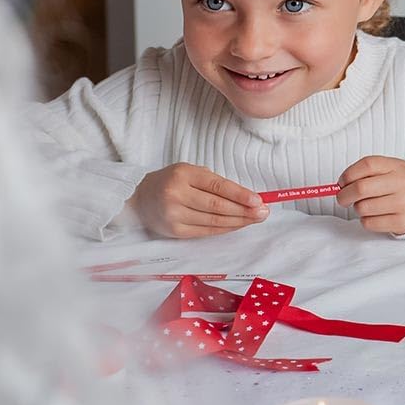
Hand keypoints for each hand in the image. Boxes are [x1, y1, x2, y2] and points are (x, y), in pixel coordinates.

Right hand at [129, 162, 267, 237]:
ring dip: (239, 221)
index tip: (259, 200)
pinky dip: (225, 229)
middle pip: (218, 206)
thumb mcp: (190, 172)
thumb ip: (214, 182)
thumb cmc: (171, 182)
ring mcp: (174, 214)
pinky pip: (206, 231)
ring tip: (255, 219)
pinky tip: (238, 225)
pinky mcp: (175, 231)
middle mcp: (177, 194)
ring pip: (214, 221)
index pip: (217, 186)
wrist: (140, 197)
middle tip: (263, 212)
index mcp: (184, 174)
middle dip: (244, 210)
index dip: (240, 194)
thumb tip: (248, 197)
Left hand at [337, 156, 404, 234]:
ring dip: (358, 208)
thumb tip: (340, 185)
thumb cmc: (400, 183)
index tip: (342, 182)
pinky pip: (369, 223)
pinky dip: (366, 220)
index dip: (348, 174)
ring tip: (367, 205)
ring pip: (362, 208)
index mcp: (396, 167)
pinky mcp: (402, 222)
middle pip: (361, 188)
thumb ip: (366, 172)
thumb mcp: (389, 169)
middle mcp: (402, 184)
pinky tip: (375, 215)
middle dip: (344, 195)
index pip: (367, 165)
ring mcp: (404, 204)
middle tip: (343, 198)